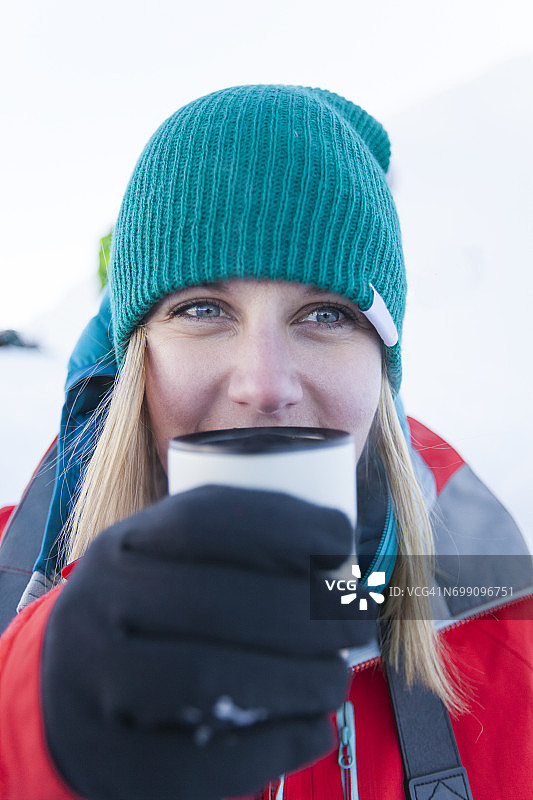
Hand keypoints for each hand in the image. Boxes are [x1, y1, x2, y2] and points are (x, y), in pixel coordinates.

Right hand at [41, 487, 374, 798]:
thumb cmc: (138, 619)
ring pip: (211, 679)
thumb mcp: (159, 564)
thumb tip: (334, 557)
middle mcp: (99, 606)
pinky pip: (204, 760)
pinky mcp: (113, 761)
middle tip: (357, 620)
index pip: (207, 518)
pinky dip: (275, 745)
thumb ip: (228, 551)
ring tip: (337, 677)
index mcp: (119, 548)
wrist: (57, 698)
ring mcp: (97, 685)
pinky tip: (312, 728)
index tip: (342, 536)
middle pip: (220, 603)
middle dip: (309, 612)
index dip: (285, 523)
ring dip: (299, 680)